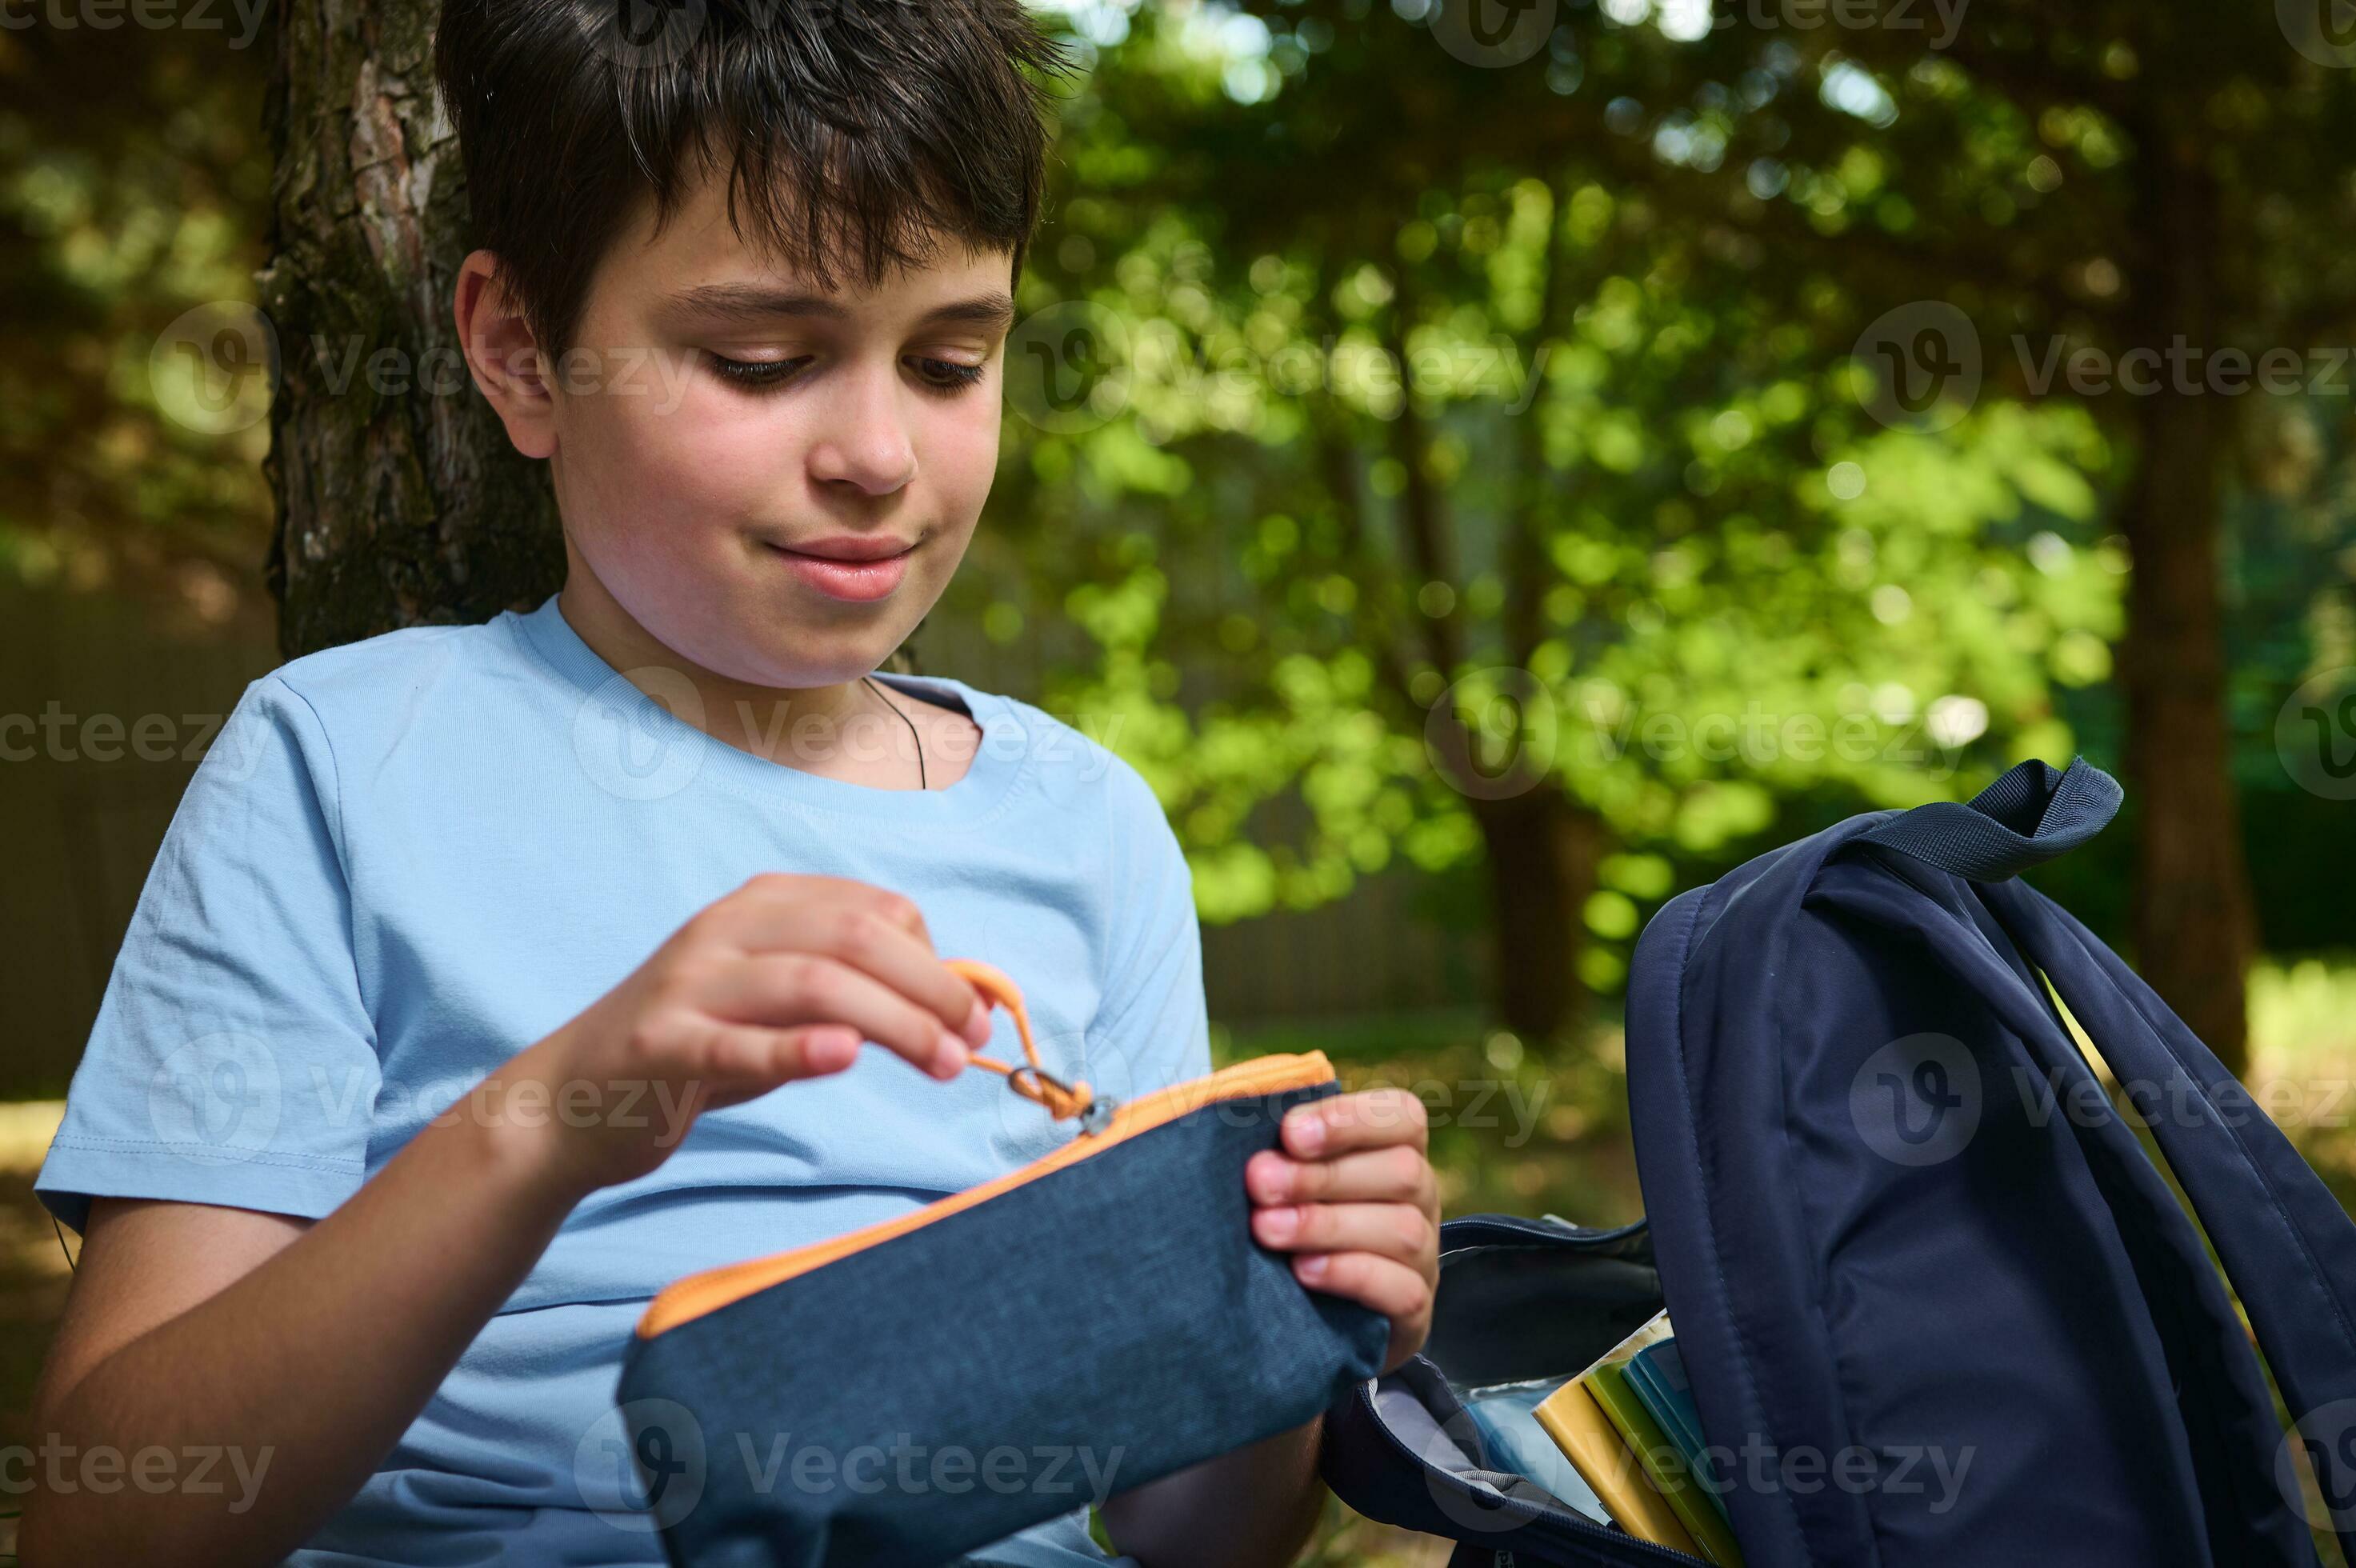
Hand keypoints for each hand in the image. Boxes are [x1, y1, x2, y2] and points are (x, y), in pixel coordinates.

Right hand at [498, 874, 994, 1197]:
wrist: (568, 1099)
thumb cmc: (692, 1048)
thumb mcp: (773, 1006)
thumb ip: (845, 994)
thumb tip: (950, 1002)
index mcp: (757, 906)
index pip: (871, 909)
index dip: (936, 957)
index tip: (971, 1013)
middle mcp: (724, 930)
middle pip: (854, 937)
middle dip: (929, 987)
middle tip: (970, 1042)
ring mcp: (688, 984)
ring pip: (812, 983)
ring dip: (894, 1024)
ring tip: (941, 1062)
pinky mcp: (659, 1045)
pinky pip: (737, 1042)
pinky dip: (796, 1047)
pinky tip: (842, 1057)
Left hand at [1245, 1087, 1439, 1374]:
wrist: (1309, 1314)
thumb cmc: (1288, 1213)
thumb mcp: (1287, 1171)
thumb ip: (1277, 1142)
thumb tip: (1236, 1110)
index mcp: (1396, 1149)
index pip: (1402, 1116)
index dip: (1350, 1119)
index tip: (1290, 1133)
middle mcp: (1420, 1197)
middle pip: (1401, 1171)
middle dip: (1322, 1176)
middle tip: (1259, 1183)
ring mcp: (1423, 1256)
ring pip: (1402, 1231)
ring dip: (1327, 1225)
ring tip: (1266, 1229)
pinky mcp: (1414, 1310)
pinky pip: (1403, 1291)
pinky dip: (1350, 1275)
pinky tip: (1303, 1270)